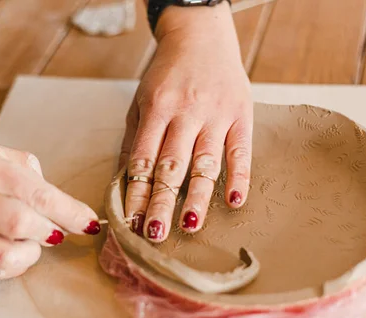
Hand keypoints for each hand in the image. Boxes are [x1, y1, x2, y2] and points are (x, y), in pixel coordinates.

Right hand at [0, 141, 100, 278]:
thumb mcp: (4, 156)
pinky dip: (14, 266)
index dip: (69, 212)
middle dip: (49, 232)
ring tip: (33, 241)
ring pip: (2, 255)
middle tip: (55, 230)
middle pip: (18, 225)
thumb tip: (70, 214)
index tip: (90, 224)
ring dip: (31, 254)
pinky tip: (17, 251)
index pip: (35, 193)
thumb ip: (37, 180)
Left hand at [120, 2, 252, 241]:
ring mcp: (215, 114)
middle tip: (155, 234)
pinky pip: (241, 150)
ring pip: (205, 163)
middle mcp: (185, 112)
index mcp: (156, 109)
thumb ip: (134, 139)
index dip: (136, 192)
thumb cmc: (167, 74)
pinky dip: (239, 176)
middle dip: (162, 203)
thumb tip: (124, 180)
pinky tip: (234, 201)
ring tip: (189, 226)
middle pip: (172, 165)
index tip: (130, 221)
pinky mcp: (241, 115)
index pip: (143, 159)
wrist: (202, 36)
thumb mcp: (141, 100)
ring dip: (197, 197)